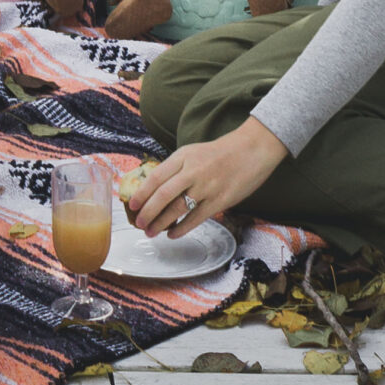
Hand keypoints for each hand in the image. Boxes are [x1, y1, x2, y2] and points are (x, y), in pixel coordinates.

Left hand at [127, 118, 287, 238]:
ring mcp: (206, 186)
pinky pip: (196, 218)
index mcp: (183, 156)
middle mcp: (192, 171)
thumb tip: (155, 190)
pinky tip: (173, 234)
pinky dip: (181, 228)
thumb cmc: (219, 153)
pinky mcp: (220, 200)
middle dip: (148, 213)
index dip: (142, 194)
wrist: (251, 149)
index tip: (132, 206)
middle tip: (139, 224)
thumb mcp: (194, 153)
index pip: (156, 177)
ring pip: (177, 209)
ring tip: (151, 232)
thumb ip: (177, 168)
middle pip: (163, 195)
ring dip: (161, 223)